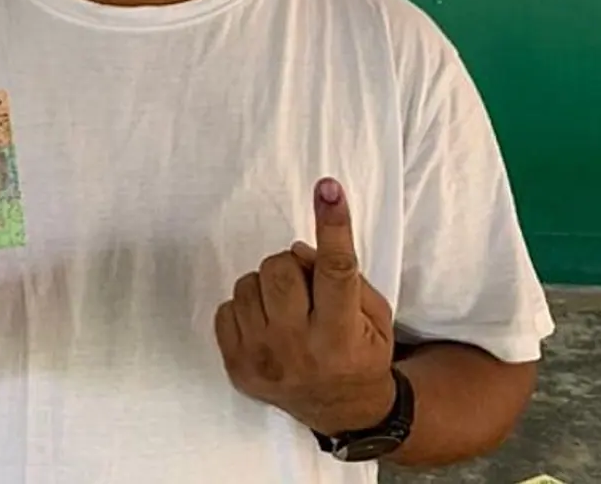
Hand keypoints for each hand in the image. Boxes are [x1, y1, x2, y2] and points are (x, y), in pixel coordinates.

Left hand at [214, 178, 395, 436]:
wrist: (342, 411)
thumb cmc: (361, 352)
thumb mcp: (375, 315)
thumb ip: (346, 277)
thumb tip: (299, 249)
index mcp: (340, 335)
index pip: (335, 269)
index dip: (332, 225)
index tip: (327, 188)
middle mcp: (298, 348)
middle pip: (278, 268)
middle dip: (290, 264)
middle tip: (305, 284)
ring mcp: (262, 359)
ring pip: (248, 283)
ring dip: (267, 286)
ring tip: (287, 308)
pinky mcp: (236, 367)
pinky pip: (226, 308)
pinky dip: (246, 308)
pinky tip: (267, 325)